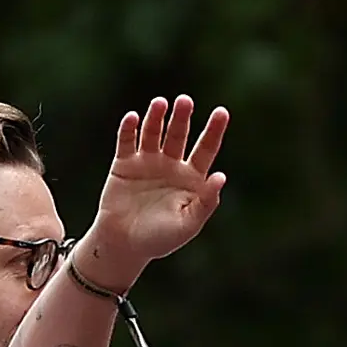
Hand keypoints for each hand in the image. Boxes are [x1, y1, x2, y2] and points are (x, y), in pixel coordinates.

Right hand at [88, 95, 228, 274]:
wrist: (125, 245)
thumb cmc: (161, 238)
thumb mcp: (189, 223)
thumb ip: (206, 202)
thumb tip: (220, 177)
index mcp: (192, 179)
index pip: (206, 149)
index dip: (214, 131)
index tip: (222, 112)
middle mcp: (171, 166)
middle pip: (179, 135)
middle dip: (182, 118)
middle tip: (185, 101)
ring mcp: (147, 163)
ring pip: (154, 134)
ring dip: (157, 118)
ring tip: (160, 103)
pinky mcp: (124, 165)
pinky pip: (127, 142)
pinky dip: (129, 129)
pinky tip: (134, 118)